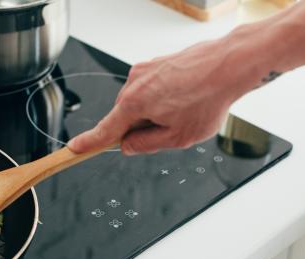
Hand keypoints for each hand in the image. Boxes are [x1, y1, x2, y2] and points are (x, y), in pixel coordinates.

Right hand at [67, 38, 261, 155]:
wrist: (229, 65)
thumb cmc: (208, 98)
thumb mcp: (177, 137)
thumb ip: (146, 144)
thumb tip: (129, 146)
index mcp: (134, 103)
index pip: (105, 130)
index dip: (89, 143)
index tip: (74, 149)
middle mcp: (134, 83)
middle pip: (126, 117)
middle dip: (143, 128)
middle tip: (173, 129)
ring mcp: (145, 70)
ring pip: (141, 103)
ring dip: (157, 112)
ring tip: (186, 110)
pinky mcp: (157, 64)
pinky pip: (152, 89)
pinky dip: (166, 98)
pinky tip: (187, 98)